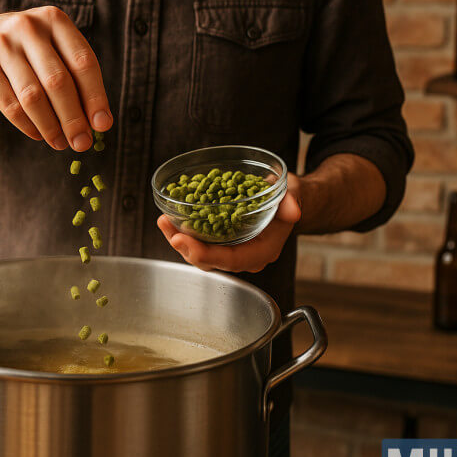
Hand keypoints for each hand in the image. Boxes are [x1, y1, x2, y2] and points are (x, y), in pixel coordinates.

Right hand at [0, 7, 112, 150]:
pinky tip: (39, 135)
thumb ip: (74, 76)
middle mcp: (27, 27)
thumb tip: (99, 122)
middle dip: (74, 118)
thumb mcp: (49, 48)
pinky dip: (28, 126)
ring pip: (33, 97)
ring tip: (61, 143)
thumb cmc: (22, 51)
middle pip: (58, 82)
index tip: (103, 125)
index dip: (96, 97)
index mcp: (53, 20)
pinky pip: (10, 105)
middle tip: (83, 143)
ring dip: (51, 126)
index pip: (83, 62)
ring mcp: (1, 45)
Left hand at [157, 174, 301, 272]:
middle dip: (187, 249)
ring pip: (201, 254)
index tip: (186, 242)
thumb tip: (293, 211)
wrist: (286, 202)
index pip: (232, 260)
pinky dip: (183, 233)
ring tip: (164, 222)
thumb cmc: (288, 198)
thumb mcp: (293, 195)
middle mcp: (245, 256)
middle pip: (211, 261)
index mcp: (263, 251)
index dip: (208, 254)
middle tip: (169, 230)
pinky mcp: (221, 243)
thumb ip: (291, 203)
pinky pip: (199, 244)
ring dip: (179, 240)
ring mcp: (231, 251)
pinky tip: (168, 220)